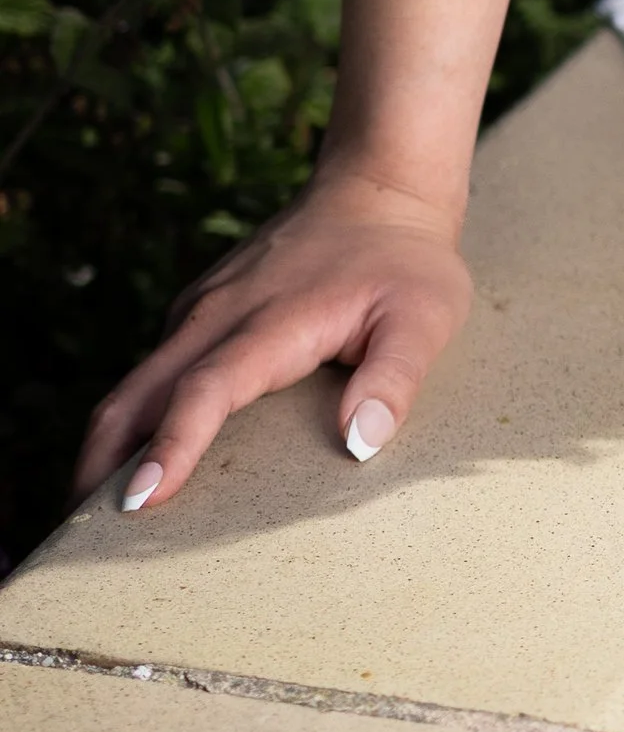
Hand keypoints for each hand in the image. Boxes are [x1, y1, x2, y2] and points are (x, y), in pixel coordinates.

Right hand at [73, 166, 471, 515]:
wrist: (381, 186)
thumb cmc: (405, 261)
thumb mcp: (425, 317)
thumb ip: (395, 379)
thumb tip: (360, 444)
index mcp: (270, 321)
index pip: (205, 389)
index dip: (171, 446)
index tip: (140, 503)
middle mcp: (218, 314)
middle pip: (133, 397)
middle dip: (100, 469)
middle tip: (89, 545)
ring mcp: (201, 310)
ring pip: (133, 387)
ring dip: (110, 450)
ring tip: (103, 525)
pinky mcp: (200, 313)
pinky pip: (154, 373)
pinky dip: (134, 422)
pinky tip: (143, 466)